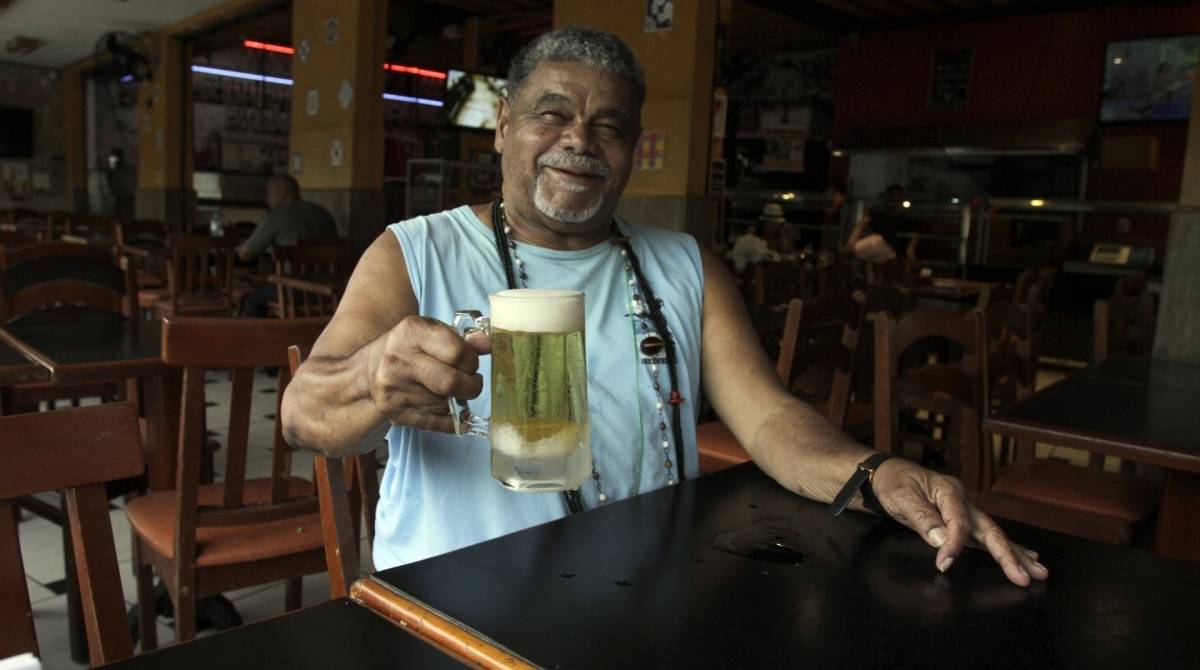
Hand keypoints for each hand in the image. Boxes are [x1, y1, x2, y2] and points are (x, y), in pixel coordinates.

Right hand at [366, 315, 490, 432]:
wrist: (369, 371)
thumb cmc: (409, 348)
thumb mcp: (432, 332)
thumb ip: (463, 339)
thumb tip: (488, 344)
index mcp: (411, 332)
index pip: (456, 351)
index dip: (472, 360)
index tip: (471, 362)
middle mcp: (399, 360)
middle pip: (451, 383)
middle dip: (472, 385)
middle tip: (471, 382)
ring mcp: (395, 390)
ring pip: (446, 405)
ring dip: (459, 400)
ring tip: (454, 391)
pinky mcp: (396, 413)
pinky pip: (437, 424)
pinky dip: (453, 419)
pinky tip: (453, 410)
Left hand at [870, 458, 1048, 586]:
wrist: (886, 474)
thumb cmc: (893, 483)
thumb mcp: (901, 497)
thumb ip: (922, 517)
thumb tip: (943, 540)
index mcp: (949, 491)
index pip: (959, 523)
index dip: (954, 545)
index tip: (944, 564)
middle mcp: (963, 500)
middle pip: (990, 529)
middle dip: (1009, 555)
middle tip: (1025, 577)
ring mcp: (965, 510)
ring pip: (994, 534)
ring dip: (1016, 553)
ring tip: (1039, 571)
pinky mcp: (962, 519)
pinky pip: (986, 535)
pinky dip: (1006, 546)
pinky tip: (1025, 555)